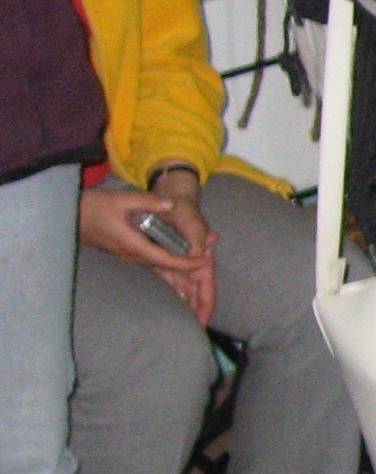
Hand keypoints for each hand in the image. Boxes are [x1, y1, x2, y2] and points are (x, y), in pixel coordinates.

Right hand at [79, 181, 216, 325]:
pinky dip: (166, 264)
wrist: (67, 215)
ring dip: (179, 270)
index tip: (207, 262)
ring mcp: (127, 255)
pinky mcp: (124, 252)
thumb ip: (148, 201)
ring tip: (200, 275)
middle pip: (165, 267)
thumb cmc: (92, 206)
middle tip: (210, 270)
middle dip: (188, 271)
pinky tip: (178, 269)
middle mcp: (131, 255)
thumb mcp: (121, 199)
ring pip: (158, 266)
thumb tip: (170, 204)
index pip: (166, 259)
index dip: (187, 263)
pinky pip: (150, 261)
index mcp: (133, 245)